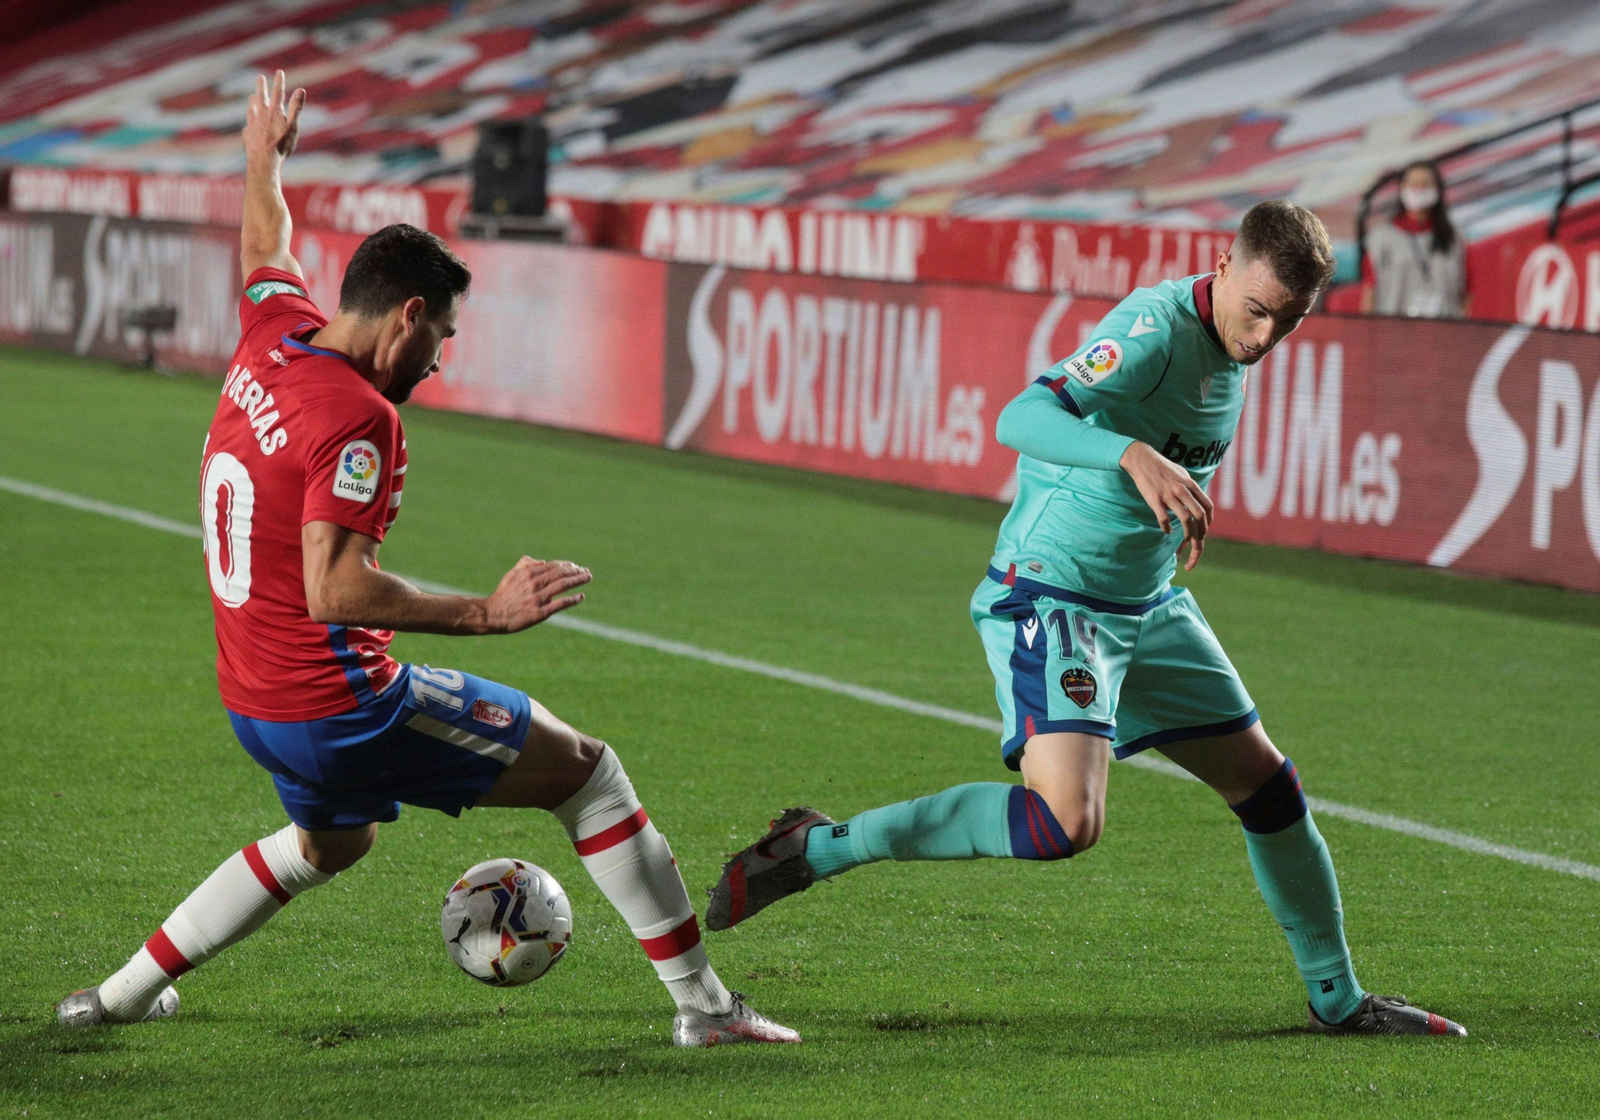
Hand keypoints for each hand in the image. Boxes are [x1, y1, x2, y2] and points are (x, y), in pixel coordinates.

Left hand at [242, 70, 304, 163]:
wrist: (263, 160)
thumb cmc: (281, 145)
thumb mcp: (292, 127)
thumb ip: (296, 108)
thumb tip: (301, 90)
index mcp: (274, 111)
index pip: (278, 92)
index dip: (279, 82)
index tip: (279, 72)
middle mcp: (261, 114)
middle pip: (261, 96)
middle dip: (261, 86)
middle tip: (260, 77)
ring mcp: (252, 123)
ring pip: (252, 108)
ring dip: (253, 101)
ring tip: (252, 97)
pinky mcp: (247, 133)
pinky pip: (248, 122)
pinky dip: (249, 118)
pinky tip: (249, 121)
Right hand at [483, 558, 590, 632]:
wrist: (493, 614)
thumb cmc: (503, 594)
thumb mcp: (512, 575)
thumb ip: (526, 565)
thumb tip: (543, 561)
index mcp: (529, 573)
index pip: (554, 566)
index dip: (568, 566)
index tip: (577, 567)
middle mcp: (535, 584)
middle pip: (561, 574)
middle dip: (576, 571)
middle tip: (587, 572)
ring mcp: (538, 598)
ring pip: (563, 585)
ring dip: (578, 581)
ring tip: (588, 578)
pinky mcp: (540, 613)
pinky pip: (560, 604)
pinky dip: (572, 599)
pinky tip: (581, 596)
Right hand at [1119, 441, 1213, 570]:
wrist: (1142, 459)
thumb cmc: (1162, 467)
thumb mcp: (1181, 473)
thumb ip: (1190, 486)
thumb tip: (1197, 497)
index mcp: (1190, 484)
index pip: (1207, 506)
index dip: (1209, 520)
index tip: (1206, 528)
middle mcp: (1182, 490)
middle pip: (1200, 515)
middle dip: (1202, 532)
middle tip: (1198, 540)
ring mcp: (1169, 495)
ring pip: (1185, 519)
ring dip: (1188, 533)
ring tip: (1186, 540)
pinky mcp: (1155, 499)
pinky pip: (1164, 518)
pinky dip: (1167, 528)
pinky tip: (1167, 531)